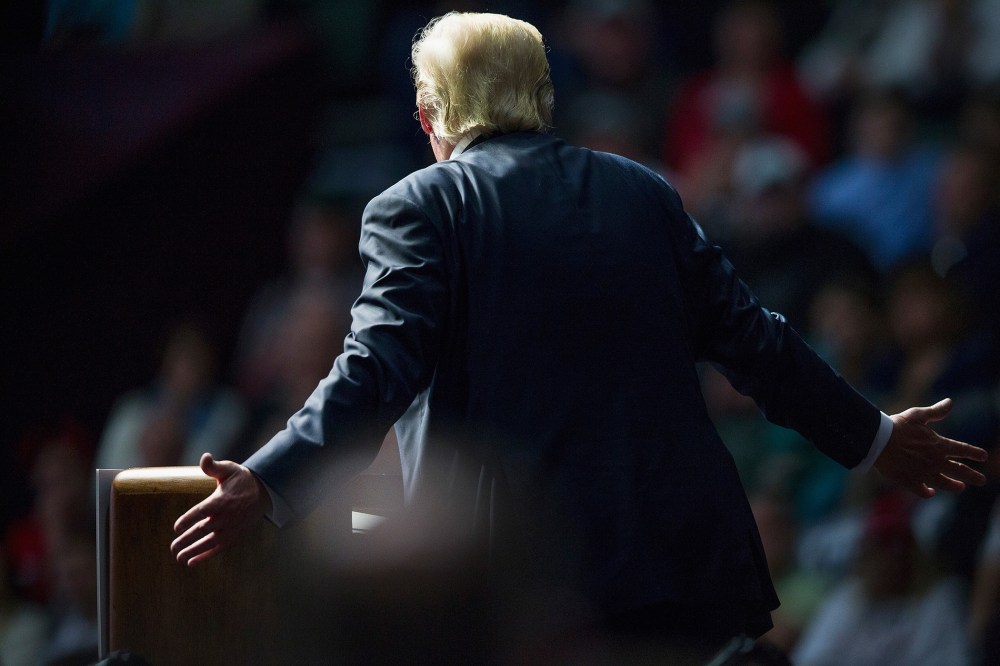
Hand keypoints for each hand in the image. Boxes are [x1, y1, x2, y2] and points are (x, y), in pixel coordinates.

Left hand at [171, 453, 271, 566]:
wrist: (263, 492)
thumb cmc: (240, 480)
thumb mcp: (228, 469)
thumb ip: (213, 466)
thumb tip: (205, 456)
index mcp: (222, 500)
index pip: (202, 511)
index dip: (188, 519)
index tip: (176, 527)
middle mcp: (227, 516)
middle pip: (204, 530)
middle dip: (187, 539)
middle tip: (173, 547)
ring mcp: (232, 528)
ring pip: (210, 542)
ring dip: (194, 551)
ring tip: (179, 557)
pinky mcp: (235, 535)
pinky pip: (219, 548)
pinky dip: (206, 556)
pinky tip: (192, 562)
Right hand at [874, 398, 988, 497]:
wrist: (878, 442)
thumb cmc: (897, 426)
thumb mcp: (917, 415)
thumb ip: (935, 411)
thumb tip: (950, 402)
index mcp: (939, 445)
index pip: (963, 450)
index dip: (975, 453)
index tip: (984, 456)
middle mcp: (935, 461)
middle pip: (960, 471)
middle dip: (974, 476)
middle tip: (982, 480)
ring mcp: (924, 473)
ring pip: (945, 483)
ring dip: (955, 486)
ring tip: (961, 487)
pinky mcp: (910, 482)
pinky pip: (923, 491)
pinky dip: (928, 493)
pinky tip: (930, 492)